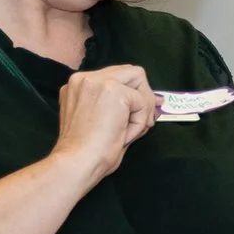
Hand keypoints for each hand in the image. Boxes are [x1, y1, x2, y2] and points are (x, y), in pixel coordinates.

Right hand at [52, 65, 156, 181]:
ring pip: (139, 80)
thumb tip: (157, 100)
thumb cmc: (88, 151)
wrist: (77, 161)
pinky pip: (142, 101)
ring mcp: (98, 81)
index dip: (134, 94)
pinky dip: (140, 120)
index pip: (116, 78)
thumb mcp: (102, 121)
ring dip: (142, 107)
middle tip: (144, 122)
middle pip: (131, 72)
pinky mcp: (113, 90)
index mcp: (78, 86)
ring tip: (130, 130)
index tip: (140, 115)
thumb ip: (123, 107)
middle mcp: (84, 78)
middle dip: (143, 96)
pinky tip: (125, 134)